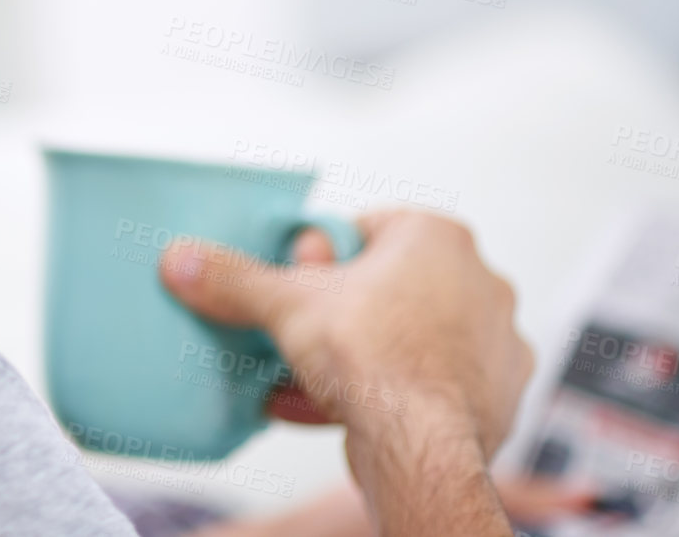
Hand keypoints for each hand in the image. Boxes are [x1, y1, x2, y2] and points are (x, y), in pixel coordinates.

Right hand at [159, 210, 533, 535]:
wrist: (421, 448)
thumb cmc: (369, 355)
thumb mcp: (284, 304)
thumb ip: (233, 278)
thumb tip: (180, 260)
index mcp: (439, 237)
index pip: (364, 229)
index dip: (318, 258)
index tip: (296, 286)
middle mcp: (481, 281)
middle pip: (386, 283)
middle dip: (339, 309)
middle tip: (298, 332)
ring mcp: (497, 343)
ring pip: (408, 337)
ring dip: (358, 354)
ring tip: (308, 378)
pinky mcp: (499, 397)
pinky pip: (428, 384)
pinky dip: (387, 392)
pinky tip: (333, 410)